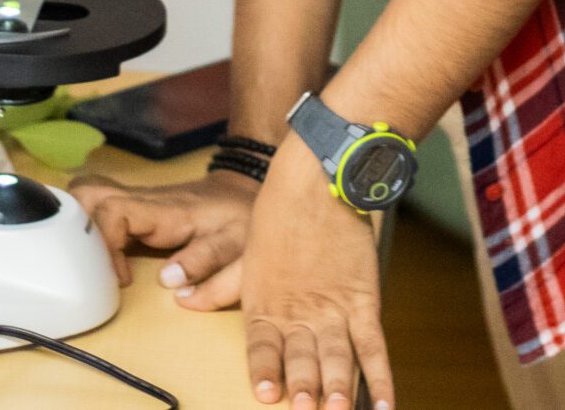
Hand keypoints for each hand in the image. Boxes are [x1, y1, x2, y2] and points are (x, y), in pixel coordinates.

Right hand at [68, 170, 257, 309]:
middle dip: (76, 228)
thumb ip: (208, 262)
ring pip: (87, 192)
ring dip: (75, 221)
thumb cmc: (239, 219)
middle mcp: (143, 200)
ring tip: (83, 258)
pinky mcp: (131, 206)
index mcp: (164, 210)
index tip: (121, 279)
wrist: (242, 190)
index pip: (115, 212)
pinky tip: (88, 247)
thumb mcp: (237, 243)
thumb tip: (168, 283)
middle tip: (88, 266)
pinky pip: (95, 203)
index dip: (106, 246)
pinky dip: (83, 220)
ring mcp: (134, 199)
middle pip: (88, 194)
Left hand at [239, 145, 394, 409]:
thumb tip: (181, 298)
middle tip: (305, 409)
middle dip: (304, 389)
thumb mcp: (243, 250)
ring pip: (337, 356)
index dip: (266, 373)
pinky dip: (381, 377)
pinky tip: (383, 404)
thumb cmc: (279, 210)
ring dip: (338, 386)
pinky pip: (374, 344)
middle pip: (302, 358)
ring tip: (338, 409)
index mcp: (265, 302)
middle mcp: (299, 311)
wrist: (319, 177)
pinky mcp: (363, 298)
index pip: (263, 348)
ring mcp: (334, 307)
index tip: (266, 396)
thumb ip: (218, 284)